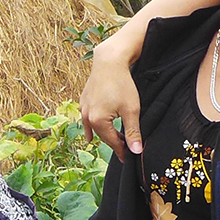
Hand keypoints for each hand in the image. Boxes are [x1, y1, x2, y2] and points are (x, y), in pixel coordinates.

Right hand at [80, 41, 143, 158]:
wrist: (109, 61)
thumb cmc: (122, 84)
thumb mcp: (131, 110)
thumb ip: (133, 132)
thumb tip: (136, 151)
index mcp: (98, 121)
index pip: (112, 142)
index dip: (122, 150)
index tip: (128, 158)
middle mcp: (87, 117)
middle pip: (102, 136)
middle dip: (113, 142)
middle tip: (124, 149)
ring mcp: (83, 108)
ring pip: (93, 127)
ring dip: (104, 134)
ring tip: (113, 141)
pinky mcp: (83, 100)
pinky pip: (87, 118)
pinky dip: (92, 125)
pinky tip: (90, 133)